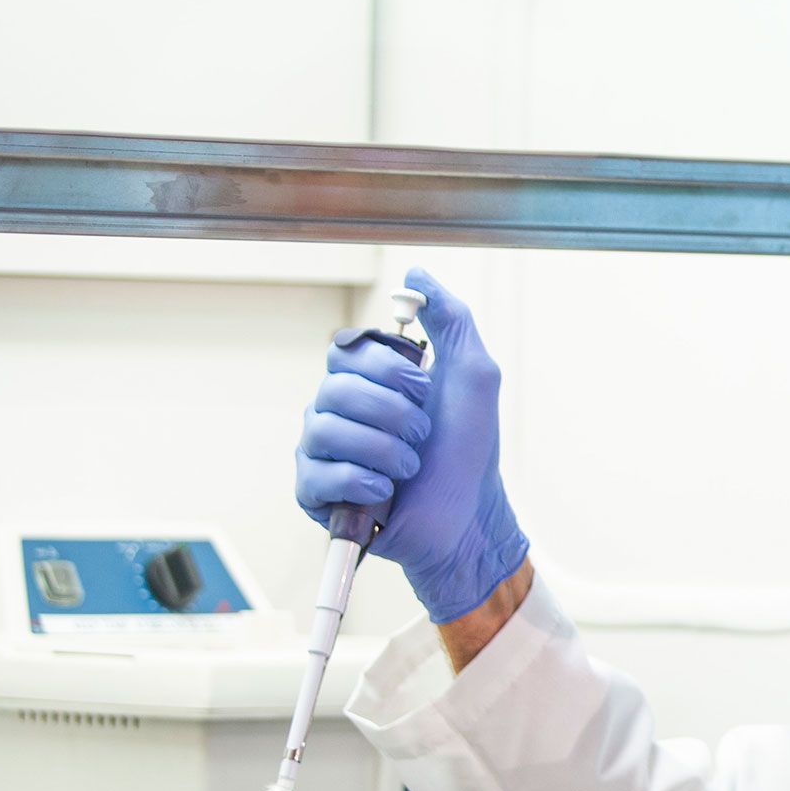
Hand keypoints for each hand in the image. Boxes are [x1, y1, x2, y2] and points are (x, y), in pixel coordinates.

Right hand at [295, 267, 529, 623]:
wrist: (468, 516)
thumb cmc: (470, 449)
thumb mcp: (474, 374)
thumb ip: (450, 319)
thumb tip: (415, 274)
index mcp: (367, 380)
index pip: (346, 352)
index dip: (387, 370)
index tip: (424, 387)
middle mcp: (337, 410)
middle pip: (334, 389)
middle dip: (392, 414)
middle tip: (422, 435)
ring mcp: (322, 451)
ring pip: (325, 430)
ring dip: (384, 451)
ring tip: (410, 469)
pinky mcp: (315, 493)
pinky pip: (316, 475)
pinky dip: (361, 483)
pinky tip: (385, 493)